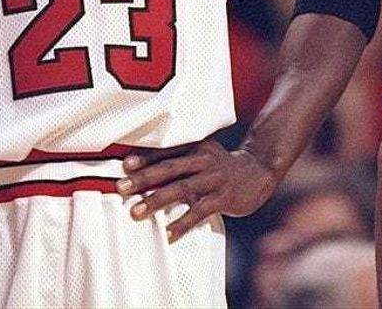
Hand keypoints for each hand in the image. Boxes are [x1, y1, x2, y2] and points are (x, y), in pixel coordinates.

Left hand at [117, 140, 276, 241]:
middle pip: (169, 168)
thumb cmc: (222, 167)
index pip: (167, 151)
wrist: (259, 171)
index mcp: (196, 147)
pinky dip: (183, 223)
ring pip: (181, 188)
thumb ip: (180, 161)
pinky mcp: (224, 197)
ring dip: (156, 200)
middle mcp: (204, 160)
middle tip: (121, 188)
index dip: (145, 158)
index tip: (125, 166)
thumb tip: (145, 174)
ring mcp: (214, 179)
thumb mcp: (204, 155)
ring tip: (136, 212)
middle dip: (144, 178)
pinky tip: (169, 234)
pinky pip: (200, 211)